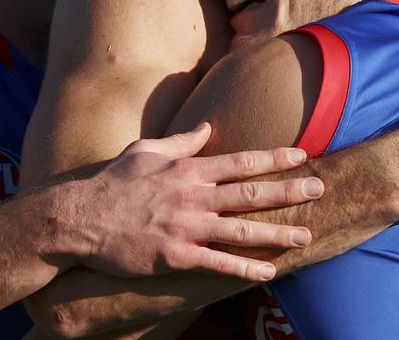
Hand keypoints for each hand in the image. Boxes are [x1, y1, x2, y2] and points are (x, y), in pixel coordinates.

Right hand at [64, 123, 324, 281]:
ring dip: (278, 232)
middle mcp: (193, 196)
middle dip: (289, 191)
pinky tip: (270, 271)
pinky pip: (218, 263)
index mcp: (188, 168)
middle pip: (250, 193)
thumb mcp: (146, 150)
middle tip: (320, 189)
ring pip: (242, 230)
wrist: (78, 219)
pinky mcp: (175, 256)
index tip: (302, 157)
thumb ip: (182, 140)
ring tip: (307, 235)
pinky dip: (246, 268)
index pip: (241, 161)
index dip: (275, 159)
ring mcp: (186, 227)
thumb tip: (207, 127)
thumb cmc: (111, 182)